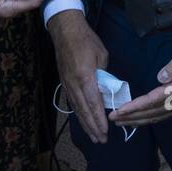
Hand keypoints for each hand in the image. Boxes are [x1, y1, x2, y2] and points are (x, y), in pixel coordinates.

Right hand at [48, 10, 109, 142]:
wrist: (65, 30)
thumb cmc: (86, 40)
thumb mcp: (101, 55)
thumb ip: (104, 75)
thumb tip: (106, 90)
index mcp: (85, 77)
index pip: (93, 103)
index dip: (99, 119)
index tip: (105, 131)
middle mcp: (74, 84)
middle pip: (84, 110)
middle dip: (93, 127)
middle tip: (100, 140)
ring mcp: (67, 84)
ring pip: (77, 108)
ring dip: (85, 123)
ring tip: (93, 136)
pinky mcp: (64, 82)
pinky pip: (72, 102)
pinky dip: (79, 114)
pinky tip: (83, 121)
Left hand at [111, 42, 171, 126]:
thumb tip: (160, 77)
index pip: (151, 101)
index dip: (133, 107)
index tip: (118, 111)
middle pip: (151, 114)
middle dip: (131, 117)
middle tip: (112, 119)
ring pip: (156, 118)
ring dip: (138, 121)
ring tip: (122, 122)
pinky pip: (163, 116)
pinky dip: (149, 119)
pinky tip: (140, 119)